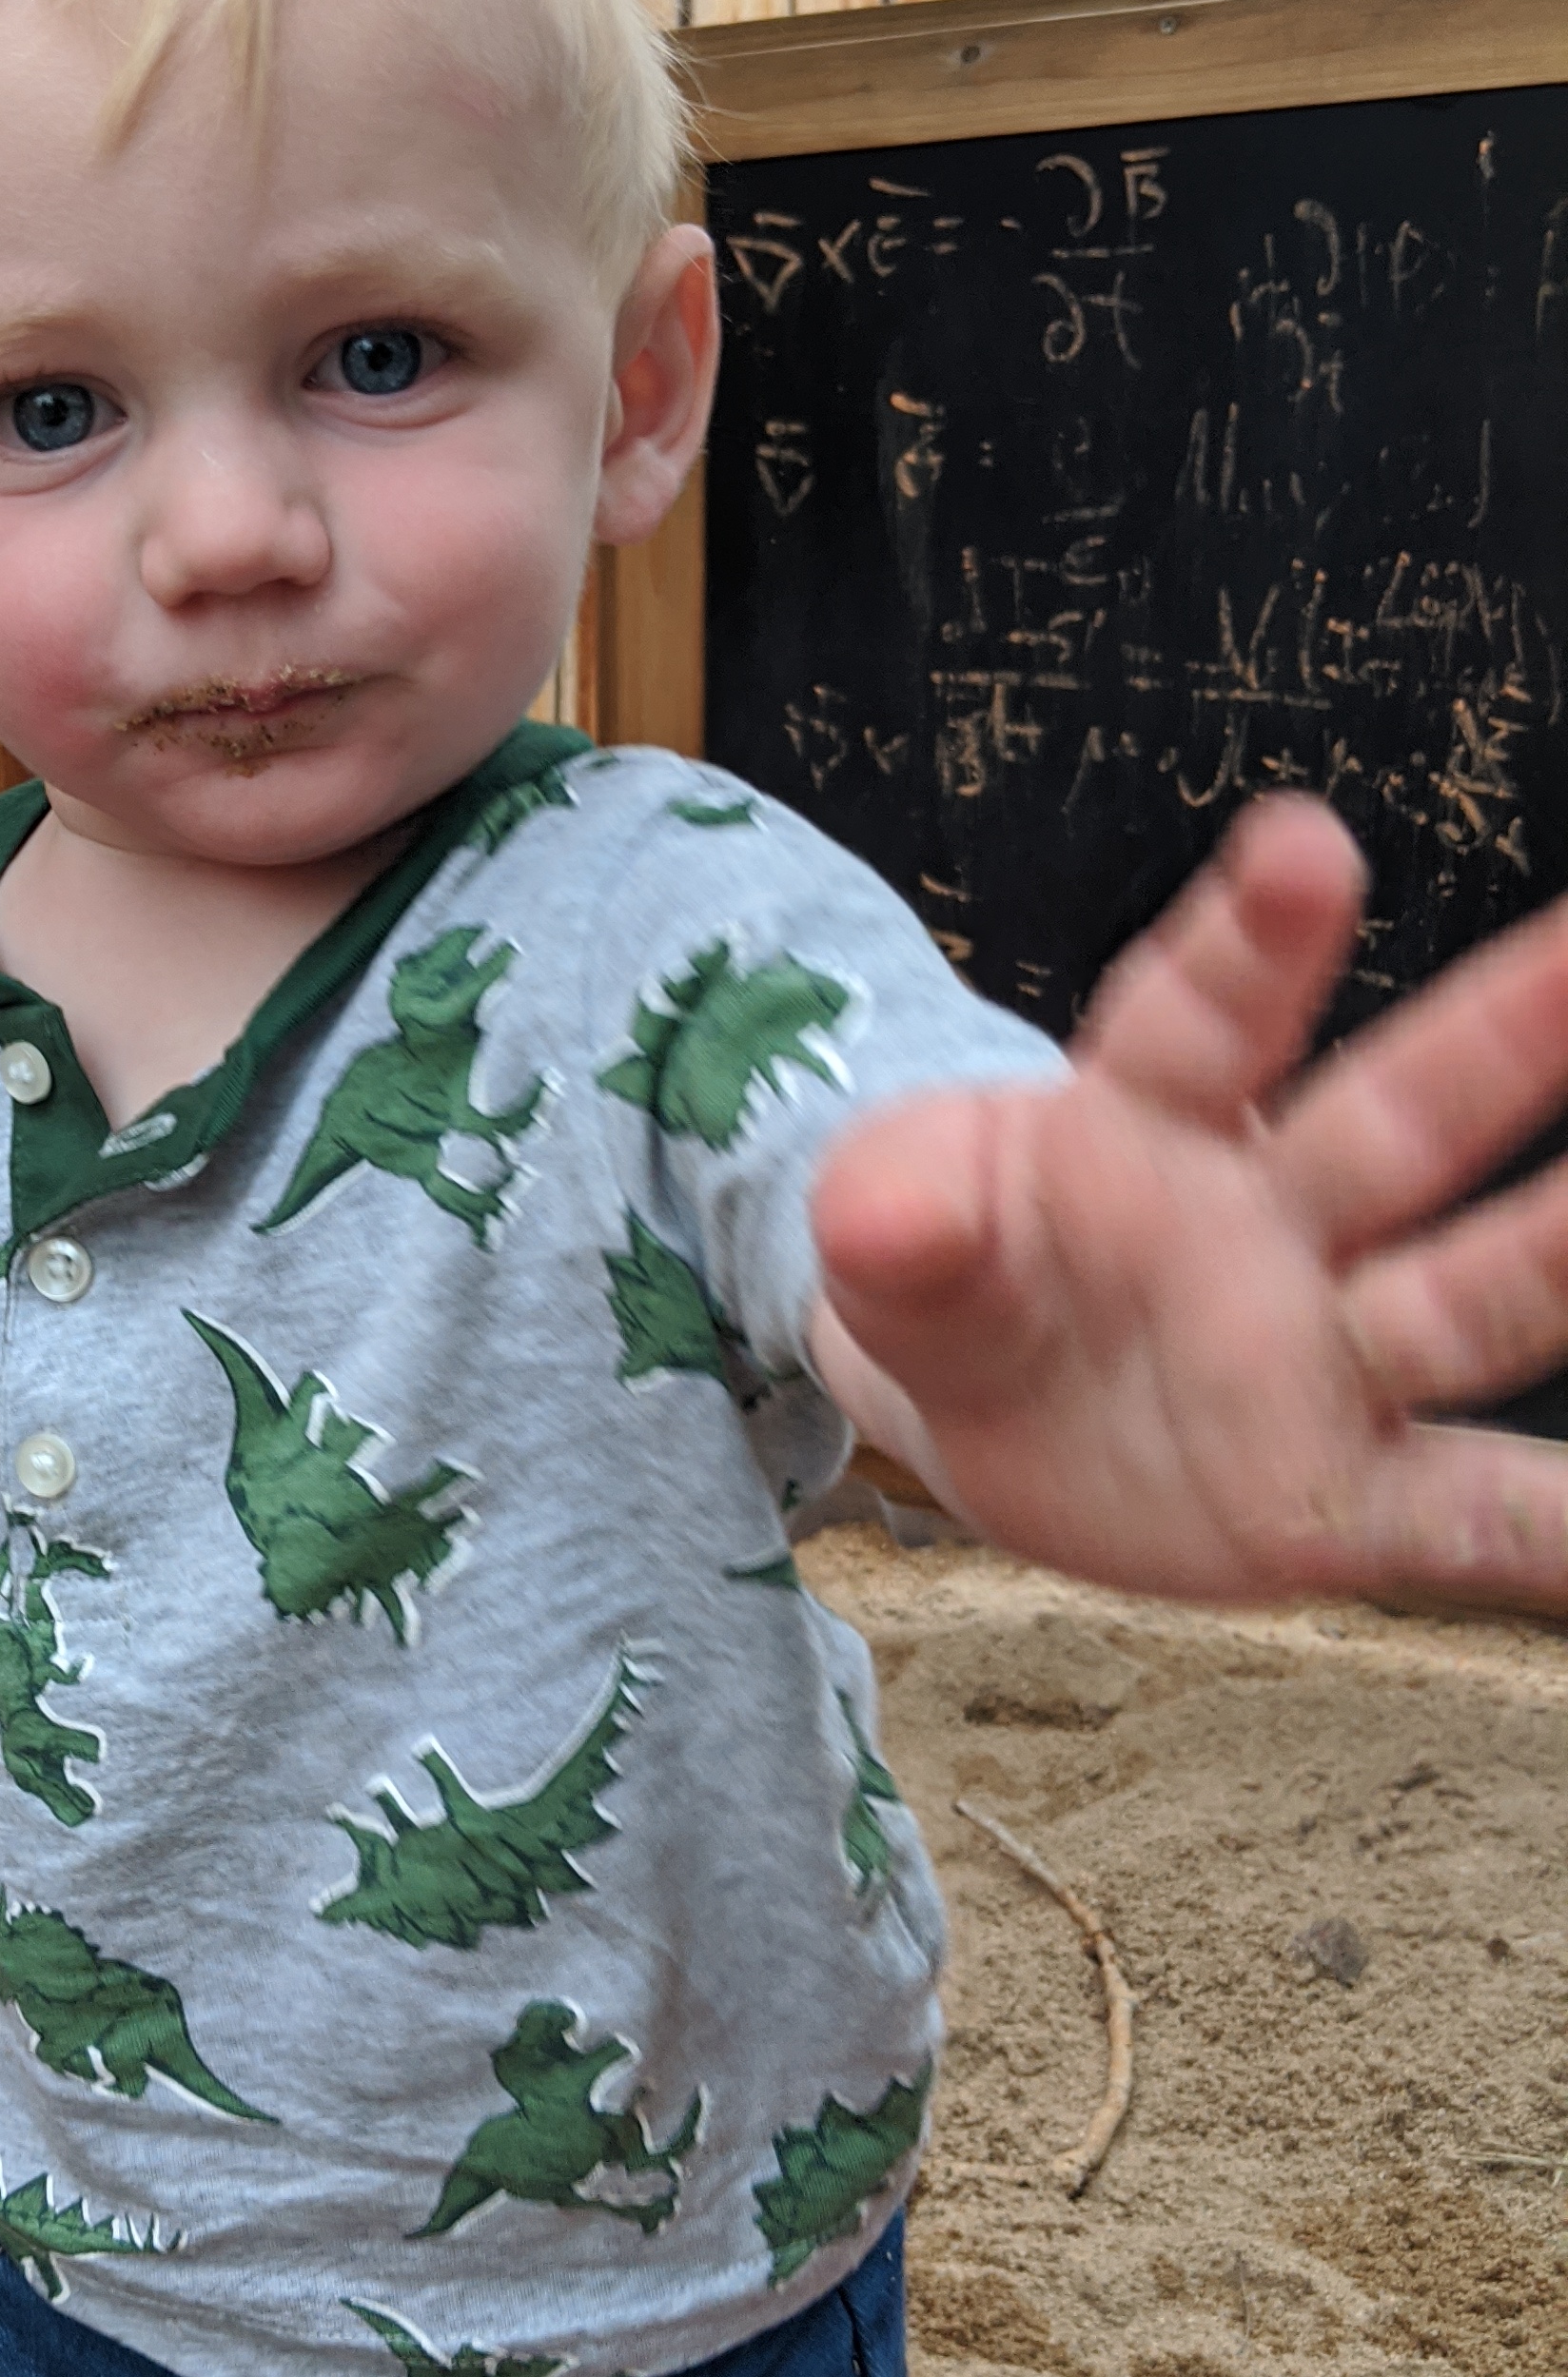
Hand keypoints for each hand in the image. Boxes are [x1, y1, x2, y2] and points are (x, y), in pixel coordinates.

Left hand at [809, 796, 1567, 1609]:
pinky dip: (1550, 1530)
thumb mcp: (894, 1238)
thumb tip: (877, 1213)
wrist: (982, 1407)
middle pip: (1398, 1120)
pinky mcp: (1338, 1493)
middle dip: (1502, 1035)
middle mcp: (1271, 1215)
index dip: (1252, 934)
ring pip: (1469, 1301)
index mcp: (1146, 1115)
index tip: (1302, 846)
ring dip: (1561, 1250)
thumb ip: (895, 1215)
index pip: (1199, 1013)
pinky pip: (1465, 1515)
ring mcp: (1321, 1353)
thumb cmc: (958, 1273)